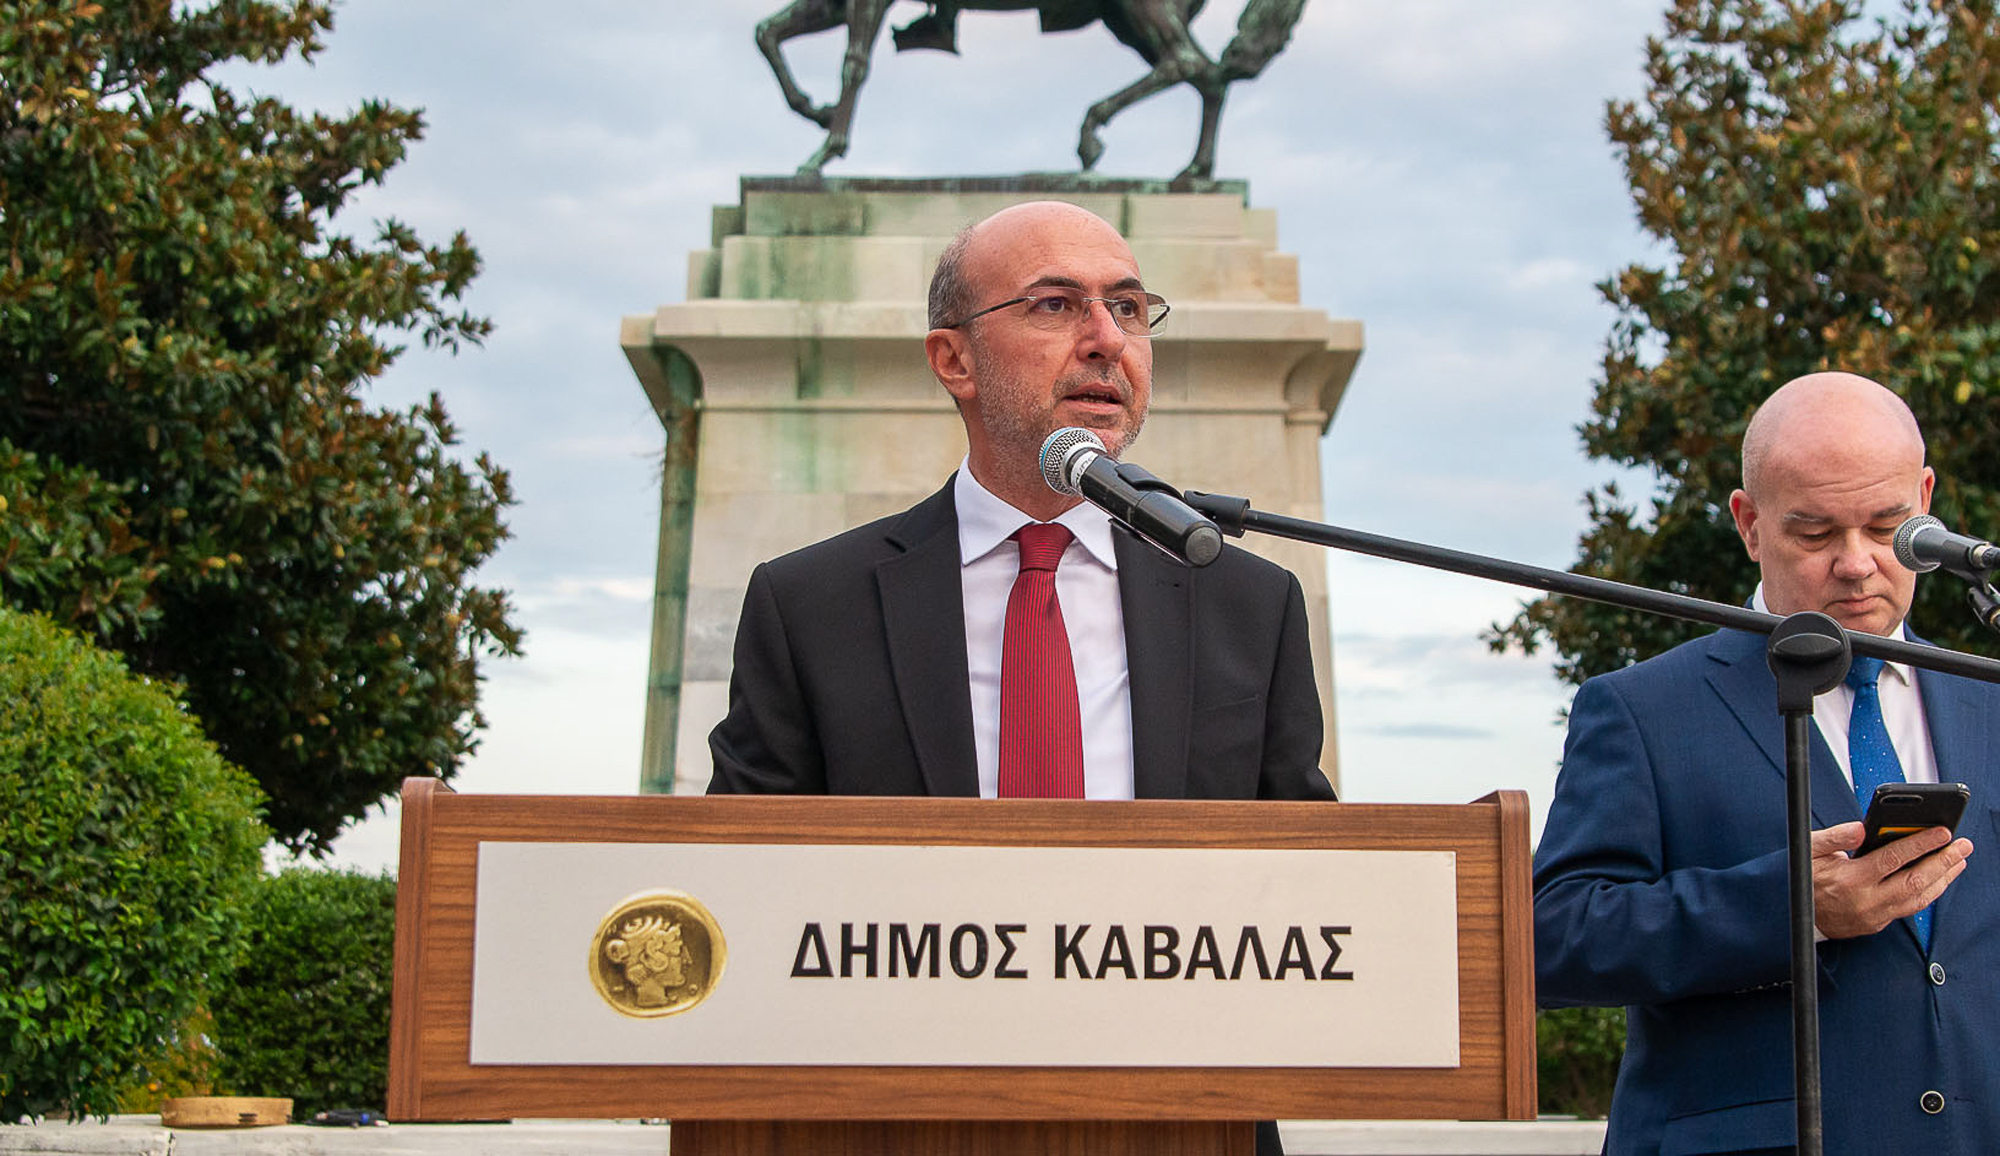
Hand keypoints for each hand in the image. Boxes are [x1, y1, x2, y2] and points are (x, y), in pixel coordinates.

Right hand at [1812, 821, 1973, 939]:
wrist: (1793, 915)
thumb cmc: (1802, 879)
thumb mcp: (1809, 850)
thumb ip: (1835, 836)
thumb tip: (1861, 828)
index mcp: (1850, 879)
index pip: (1893, 858)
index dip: (1921, 843)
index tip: (1942, 832)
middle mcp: (1866, 900)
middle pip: (1916, 881)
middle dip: (1943, 861)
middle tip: (1962, 846)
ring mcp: (1874, 915)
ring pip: (1919, 898)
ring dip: (1943, 879)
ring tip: (1958, 861)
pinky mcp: (1878, 924)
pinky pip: (1911, 908)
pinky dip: (1930, 892)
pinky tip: (1939, 880)